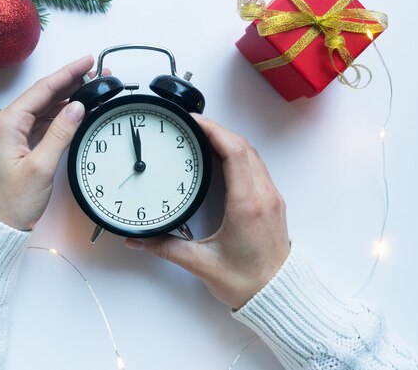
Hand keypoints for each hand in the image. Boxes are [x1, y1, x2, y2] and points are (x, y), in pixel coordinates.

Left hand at [0, 56, 93, 230]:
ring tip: (93, 89)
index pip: (43, 89)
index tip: (88, 61)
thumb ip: (60, 133)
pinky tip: (77, 111)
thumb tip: (77, 107)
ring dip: (68, 98)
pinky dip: (61, 116)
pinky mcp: (20, 146)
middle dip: (72, 82)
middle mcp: (8, 124)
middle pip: (44, 94)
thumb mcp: (41, 166)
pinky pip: (43, 123)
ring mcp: (14, 135)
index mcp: (9, 123)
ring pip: (45, 108)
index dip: (68, 73)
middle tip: (98, 74)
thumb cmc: (10, 201)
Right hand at [125, 114, 289, 308]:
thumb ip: (165, 248)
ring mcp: (271, 197)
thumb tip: (139, 241)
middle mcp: (263, 196)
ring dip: (230, 141)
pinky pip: (257, 167)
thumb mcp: (201, 264)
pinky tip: (223, 159)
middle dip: (218, 130)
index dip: (214, 130)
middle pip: (244, 147)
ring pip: (253, 155)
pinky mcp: (272, 203)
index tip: (194, 121)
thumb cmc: (248, 282)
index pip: (235, 152)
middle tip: (193, 125)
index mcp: (247, 204)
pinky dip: (239, 155)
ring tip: (205, 137)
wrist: (279, 296)